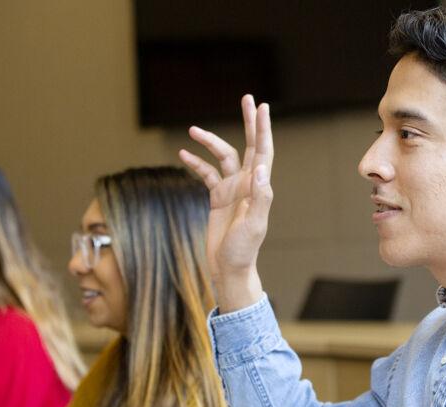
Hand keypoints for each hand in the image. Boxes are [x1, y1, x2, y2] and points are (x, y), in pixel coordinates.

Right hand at [179, 94, 273, 312]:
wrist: (229, 269)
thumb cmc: (243, 250)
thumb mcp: (253, 225)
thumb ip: (259, 197)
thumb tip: (262, 168)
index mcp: (258, 187)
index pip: (262, 151)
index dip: (262, 129)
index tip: (261, 107)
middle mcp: (247, 184)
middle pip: (249, 145)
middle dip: (248, 122)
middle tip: (247, 98)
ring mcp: (232, 190)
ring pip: (223, 157)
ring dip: (210, 143)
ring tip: (192, 130)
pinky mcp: (218, 198)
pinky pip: (207, 174)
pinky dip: (196, 164)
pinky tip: (183, 155)